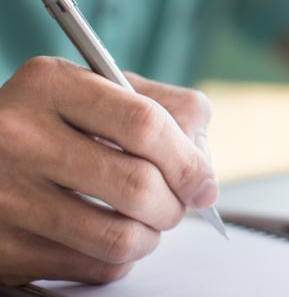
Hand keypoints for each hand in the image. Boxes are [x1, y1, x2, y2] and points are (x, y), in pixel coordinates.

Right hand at [0, 57, 217, 285]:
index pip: (145, 124)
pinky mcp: (2, 247)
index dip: (188, 161)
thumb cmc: (58, 122)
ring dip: (150, 237)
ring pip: (118, 237)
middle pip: (137, 184)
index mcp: (51, 84)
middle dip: (175, 205)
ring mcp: (5, 195)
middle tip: (178, 205)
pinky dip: (119, 259)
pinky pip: (92, 267)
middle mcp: (19, 135)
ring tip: (148, 223)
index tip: (204, 184)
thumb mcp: (102, 91)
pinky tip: (110, 237)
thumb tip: (202, 168)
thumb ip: (165, 109)